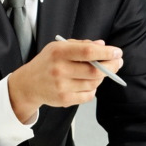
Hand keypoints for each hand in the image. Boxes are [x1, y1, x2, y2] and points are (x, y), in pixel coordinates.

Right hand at [7, 39, 123, 121]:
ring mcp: (61, 86)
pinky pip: (88, 95)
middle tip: (118, 62)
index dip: (106, 52)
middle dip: (111, 66)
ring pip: (93, 83)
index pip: (88, 52)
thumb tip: (102, 45)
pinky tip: (89, 84)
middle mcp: (59, 69)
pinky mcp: (64, 100)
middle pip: (95, 71)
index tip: (117, 52)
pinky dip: (93, 89)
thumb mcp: (59, 47)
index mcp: (59, 52)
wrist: (28, 84)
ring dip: (102, 78)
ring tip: (101, 72)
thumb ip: (81, 45)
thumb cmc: (47, 62)